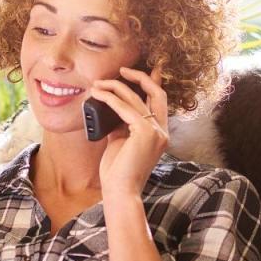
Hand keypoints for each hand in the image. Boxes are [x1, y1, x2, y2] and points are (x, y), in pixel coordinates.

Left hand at [90, 65, 168, 198]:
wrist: (120, 192)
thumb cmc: (118, 172)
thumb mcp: (120, 142)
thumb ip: (121, 124)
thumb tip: (110, 107)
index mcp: (159, 134)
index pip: (160, 102)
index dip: (154, 83)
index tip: (149, 68)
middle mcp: (162, 131)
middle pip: (156, 93)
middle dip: (139, 77)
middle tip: (121, 70)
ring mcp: (156, 132)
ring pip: (137, 98)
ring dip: (115, 87)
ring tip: (98, 84)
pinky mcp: (145, 133)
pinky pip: (125, 108)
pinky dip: (110, 98)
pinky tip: (98, 94)